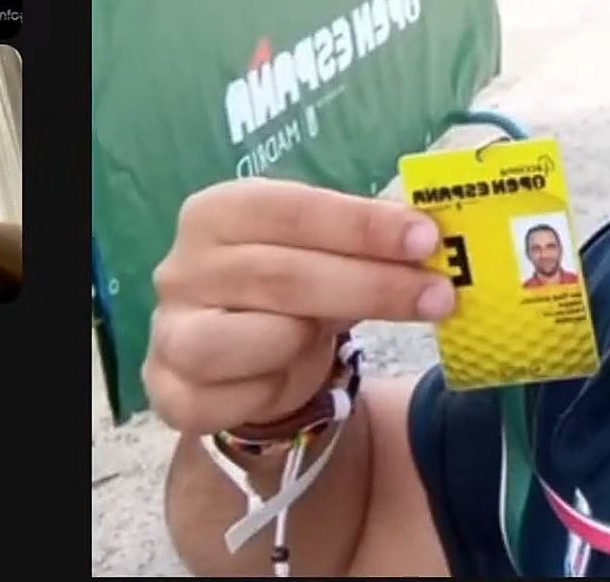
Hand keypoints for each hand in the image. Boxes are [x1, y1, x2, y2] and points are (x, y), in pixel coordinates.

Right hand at [144, 178, 455, 435]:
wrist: (242, 358)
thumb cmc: (290, 289)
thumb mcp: (324, 253)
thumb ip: (366, 242)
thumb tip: (430, 237)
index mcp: (217, 213)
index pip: (291, 209)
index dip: (361, 224)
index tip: (426, 239)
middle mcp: (183, 268)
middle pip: (283, 276)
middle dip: (371, 285)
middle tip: (439, 295)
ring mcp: (170, 332)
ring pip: (248, 339)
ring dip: (306, 340)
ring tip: (333, 337)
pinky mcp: (171, 393)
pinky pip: (233, 401)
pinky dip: (273, 391)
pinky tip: (291, 378)